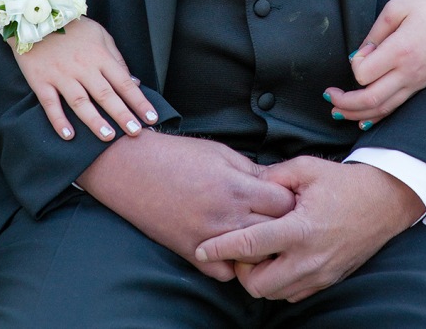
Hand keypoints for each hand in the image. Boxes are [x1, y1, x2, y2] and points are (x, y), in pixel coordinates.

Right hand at [15, 16, 158, 140]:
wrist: (36, 18)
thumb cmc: (74, 28)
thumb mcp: (101, 35)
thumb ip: (117, 59)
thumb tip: (134, 83)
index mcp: (100, 56)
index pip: (124, 82)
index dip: (139, 101)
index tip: (151, 117)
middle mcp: (83, 68)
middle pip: (106, 95)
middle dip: (122, 115)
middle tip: (136, 133)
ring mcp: (61, 75)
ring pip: (80, 102)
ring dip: (95, 121)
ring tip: (108, 137)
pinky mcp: (41, 81)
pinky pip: (50, 104)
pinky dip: (58, 120)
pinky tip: (68, 135)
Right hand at [77, 131, 295, 279]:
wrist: (134, 169)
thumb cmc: (177, 155)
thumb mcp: (220, 152)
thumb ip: (251, 169)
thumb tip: (276, 182)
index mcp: (236, 186)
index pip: (283, 203)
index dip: (291, 199)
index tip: (291, 196)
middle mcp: (226, 216)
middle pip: (275, 232)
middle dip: (283, 225)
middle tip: (283, 219)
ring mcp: (209, 238)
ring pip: (253, 257)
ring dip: (261, 248)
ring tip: (263, 236)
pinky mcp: (191, 252)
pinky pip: (223, 273)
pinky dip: (232, 265)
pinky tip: (234, 250)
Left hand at [195, 157, 423, 301]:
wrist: (384, 201)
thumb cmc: (345, 182)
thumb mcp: (307, 168)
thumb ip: (273, 176)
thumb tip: (249, 182)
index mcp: (300, 229)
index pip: (250, 245)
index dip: (221, 248)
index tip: (201, 249)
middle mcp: (308, 259)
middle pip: (257, 284)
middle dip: (241, 270)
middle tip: (240, 246)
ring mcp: (319, 274)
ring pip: (274, 293)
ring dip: (260, 277)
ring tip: (261, 252)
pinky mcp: (327, 281)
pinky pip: (292, 294)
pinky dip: (279, 281)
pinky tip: (280, 258)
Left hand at [325, 0, 425, 125]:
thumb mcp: (399, 6)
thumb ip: (376, 31)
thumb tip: (361, 55)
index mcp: (401, 50)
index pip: (363, 73)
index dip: (355, 65)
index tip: (361, 52)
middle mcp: (410, 72)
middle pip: (370, 100)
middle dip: (345, 103)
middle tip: (328, 96)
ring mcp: (420, 81)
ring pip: (384, 109)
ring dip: (358, 113)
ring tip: (338, 111)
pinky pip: (399, 106)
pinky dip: (379, 114)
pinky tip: (366, 117)